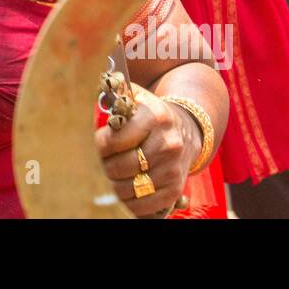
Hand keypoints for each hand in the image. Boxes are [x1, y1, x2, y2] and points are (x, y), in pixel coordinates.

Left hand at [95, 86, 198, 217]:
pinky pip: (142, 206)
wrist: (187, 131)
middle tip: (107, 160)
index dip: (101, 144)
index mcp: (155, 116)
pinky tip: (128, 190)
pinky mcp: (175, 189)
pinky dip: (130, 202)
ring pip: (128, 189)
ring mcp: (173, 168)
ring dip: (115, 185)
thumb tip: (101, 83)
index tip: (101, 142)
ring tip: (117, 174)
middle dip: (106, 165)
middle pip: (119, 167)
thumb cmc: (151, 115)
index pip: (113, 140)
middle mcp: (168, 143)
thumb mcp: (137, 98)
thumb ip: (117, 93)